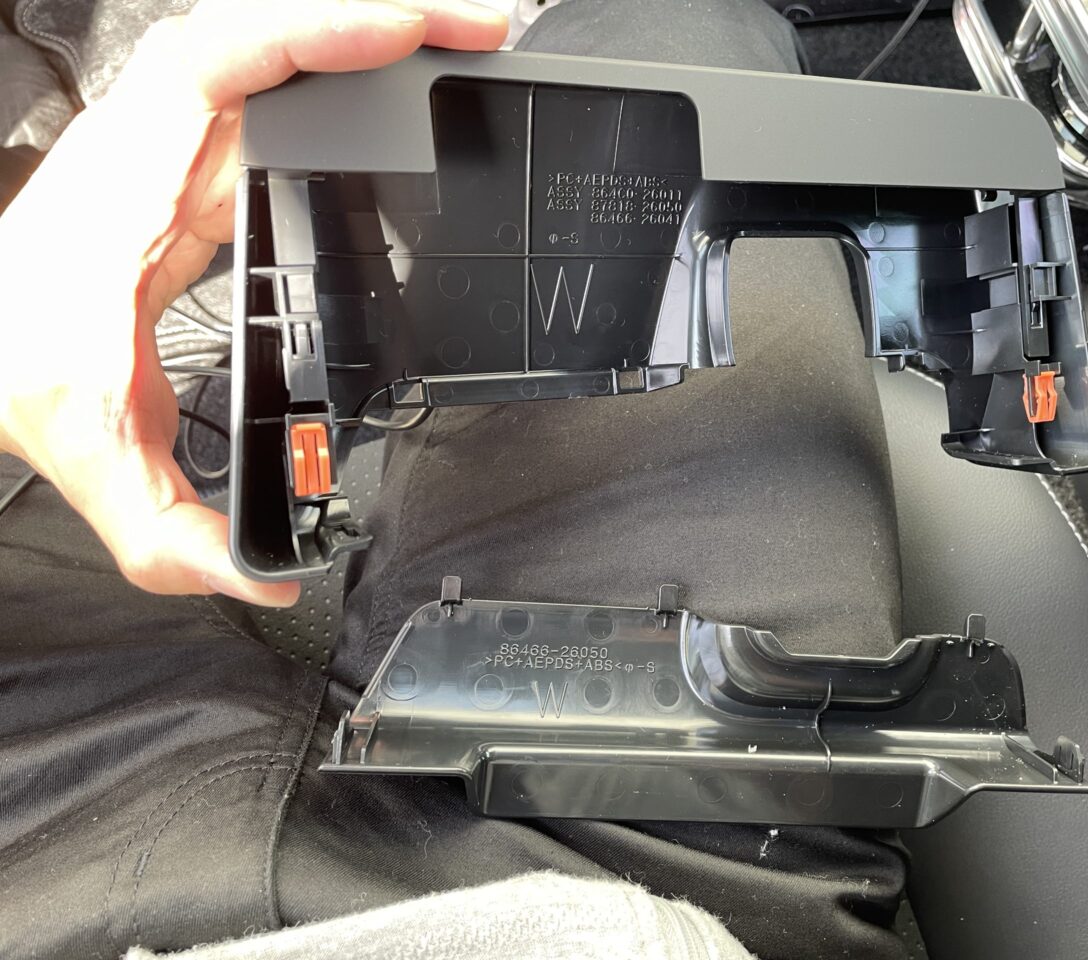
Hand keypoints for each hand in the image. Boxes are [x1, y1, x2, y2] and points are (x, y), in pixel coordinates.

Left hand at [0, 0, 506, 605]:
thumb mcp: (91, 457)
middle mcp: (158, 147)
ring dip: (371, 42)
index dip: (318, 32)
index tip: (403, 33)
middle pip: (274, 36)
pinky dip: (346, 80)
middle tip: (475, 31)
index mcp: (133, 184)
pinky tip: (399, 92)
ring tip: (461, 46)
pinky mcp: (205, 170)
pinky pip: (281, 100)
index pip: (222, 63)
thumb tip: (265, 578)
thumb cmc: (7, 362)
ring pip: (282, 56)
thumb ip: (169, 535)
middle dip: (381, 21)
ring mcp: (183, 150)